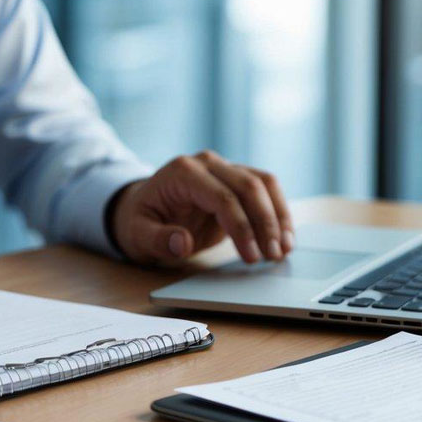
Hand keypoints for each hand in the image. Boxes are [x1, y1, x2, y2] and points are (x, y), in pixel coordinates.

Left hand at [110, 150, 293, 265]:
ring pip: (264, 183)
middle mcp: (207, 163)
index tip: (252, 257)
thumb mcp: (137, 235)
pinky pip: (265, 190)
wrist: (141, 207)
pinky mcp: (236, 180)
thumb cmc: (139, 221)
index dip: (241, 228)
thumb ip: (157, 239)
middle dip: (266, 223)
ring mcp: (223, 168)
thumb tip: (182, 243)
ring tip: (285, 250)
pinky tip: (285, 238)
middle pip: (249, 186)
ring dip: (279, 216)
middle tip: (273, 256)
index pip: (222, 197)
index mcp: (182, 172)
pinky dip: (278, 212)